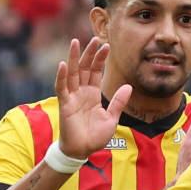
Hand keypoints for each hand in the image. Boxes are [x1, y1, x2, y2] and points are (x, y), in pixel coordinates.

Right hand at [53, 37, 130, 159]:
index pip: (96, 72)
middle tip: (95, 38)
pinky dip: (62, 76)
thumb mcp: (112, 118)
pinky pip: (62, 87)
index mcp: (93, 94)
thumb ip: (118, 102)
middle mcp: (82, 92)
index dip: (100, 59)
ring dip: (74, 58)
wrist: (82, 151)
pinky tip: (63, 64)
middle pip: (85, 68)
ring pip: (72, 73)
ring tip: (75, 42)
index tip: (106, 45)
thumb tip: (128, 86)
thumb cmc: (95, 136)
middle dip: (90, 53)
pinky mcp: (65, 104)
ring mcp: (72, 97)